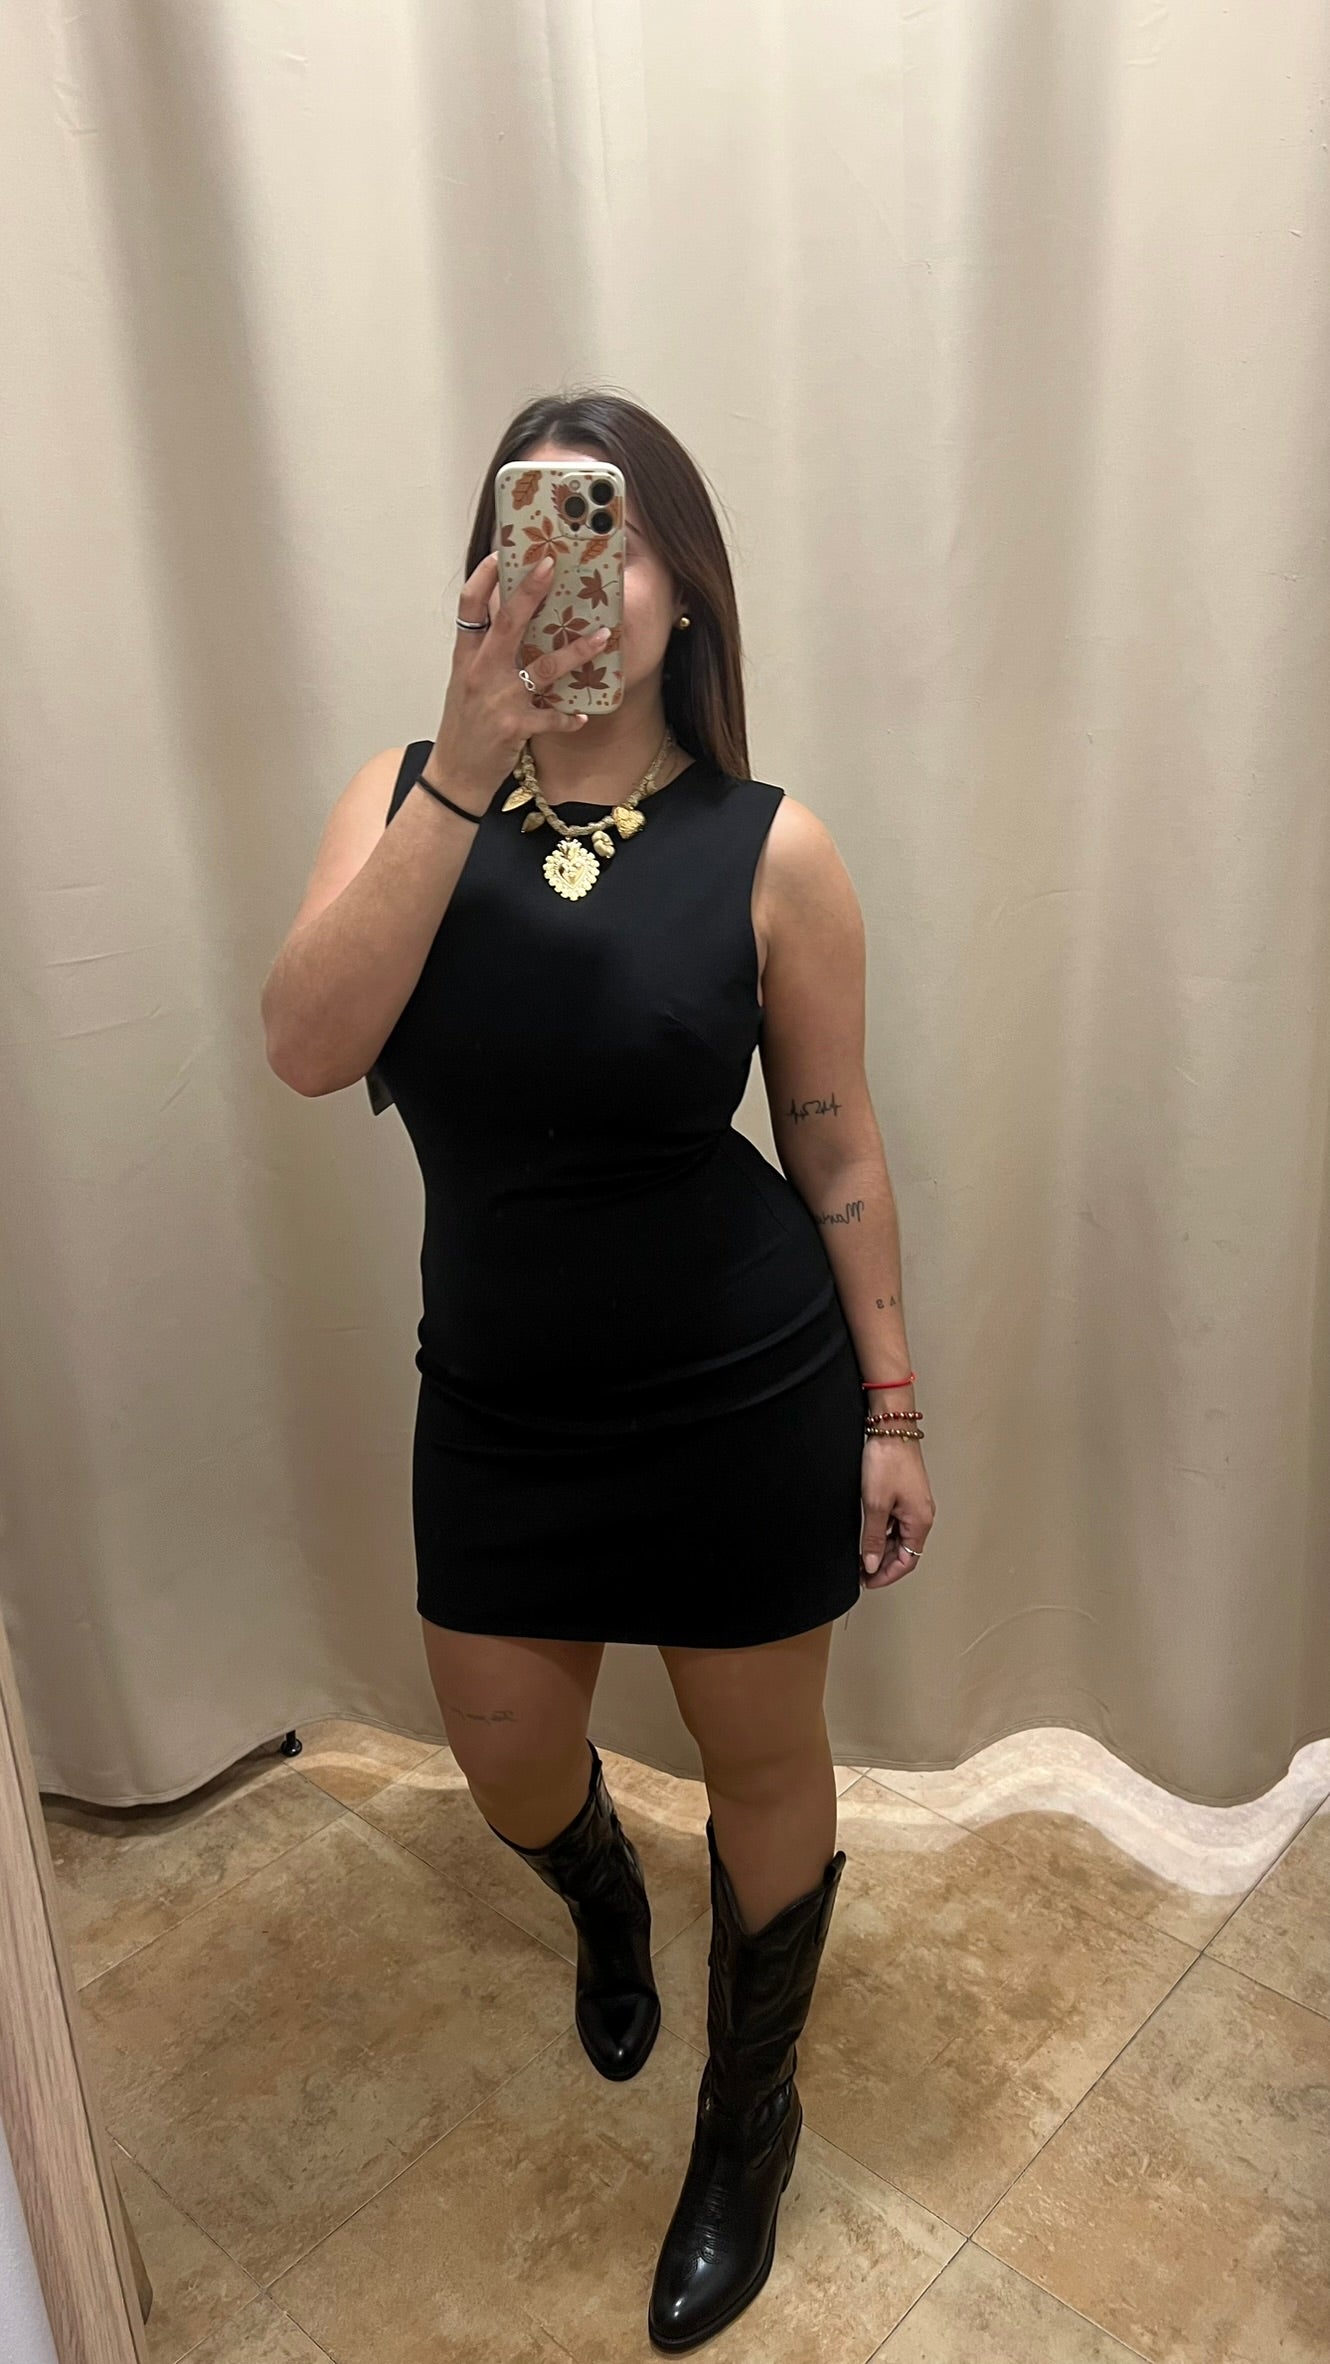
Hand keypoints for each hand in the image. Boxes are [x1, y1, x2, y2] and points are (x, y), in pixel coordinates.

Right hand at [427, 550, 609, 805]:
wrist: (455, 774)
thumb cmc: (464, 726)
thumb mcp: (467, 684)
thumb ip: (486, 656)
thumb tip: (513, 626)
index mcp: (466, 658)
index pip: (469, 608)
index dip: (482, 577)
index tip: (499, 553)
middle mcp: (481, 672)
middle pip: (507, 622)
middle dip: (529, 591)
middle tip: (551, 565)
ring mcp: (498, 699)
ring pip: (543, 666)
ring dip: (577, 651)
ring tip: (604, 636)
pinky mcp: (515, 726)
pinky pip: (552, 716)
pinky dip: (568, 717)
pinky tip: (582, 716)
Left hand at [860, 1436, 934, 1587]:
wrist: (890, 1429)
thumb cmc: (888, 1460)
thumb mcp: (875, 1505)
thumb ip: (872, 1537)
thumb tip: (871, 1563)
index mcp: (920, 1521)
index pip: (906, 1562)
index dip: (886, 1575)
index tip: (867, 1582)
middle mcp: (921, 1515)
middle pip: (904, 1551)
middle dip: (882, 1563)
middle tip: (860, 1571)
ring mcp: (914, 1504)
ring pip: (898, 1537)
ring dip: (880, 1547)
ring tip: (860, 1553)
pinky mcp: (906, 1494)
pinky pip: (896, 1522)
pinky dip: (882, 1531)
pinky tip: (866, 1531)